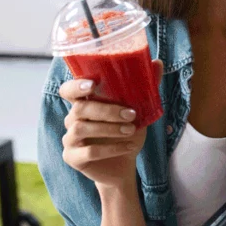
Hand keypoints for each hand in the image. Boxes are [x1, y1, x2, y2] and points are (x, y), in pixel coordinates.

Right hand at [58, 60, 162, 189]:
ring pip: (81, 129)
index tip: (92, 85)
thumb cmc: (128, 131)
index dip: (75, 86)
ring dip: (110, 128)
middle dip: (107, 110)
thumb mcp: (139, 109)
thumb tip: (157, 62)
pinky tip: (129, 146)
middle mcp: (72, 119)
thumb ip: (146, 86)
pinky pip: (88, 152)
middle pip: (80, 109)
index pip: (68, 90)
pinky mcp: (72, 158)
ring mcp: (69, 139)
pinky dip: (112, 148)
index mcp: (85, 103)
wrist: (125, 163)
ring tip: (131, 130)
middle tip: (131, 114)